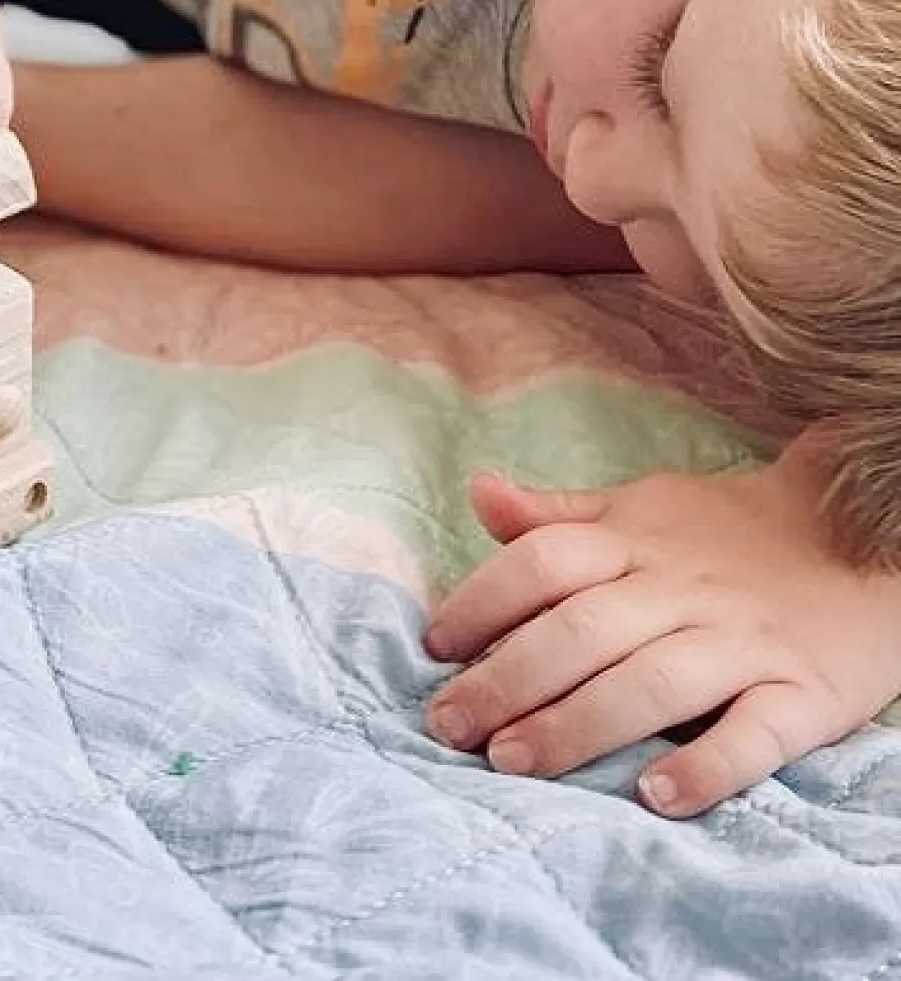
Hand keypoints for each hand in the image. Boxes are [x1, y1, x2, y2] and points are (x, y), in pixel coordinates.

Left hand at [422, 452, 900, 816]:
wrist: (866, 534)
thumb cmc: (725, 533)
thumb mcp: (640, 507)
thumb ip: (558, 513)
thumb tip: (478, 492)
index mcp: (634, 541)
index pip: (542, 563)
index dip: (482, 601)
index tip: (433, 647)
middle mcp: (681, 590)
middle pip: (582, 630)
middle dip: (508, 679)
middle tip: (449, 726)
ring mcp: (744, 642)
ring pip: (652, 683)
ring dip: (578, 725)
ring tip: (513, 763)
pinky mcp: (805, 695)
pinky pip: (756, 734)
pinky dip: (709, 766)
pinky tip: (657, 798)